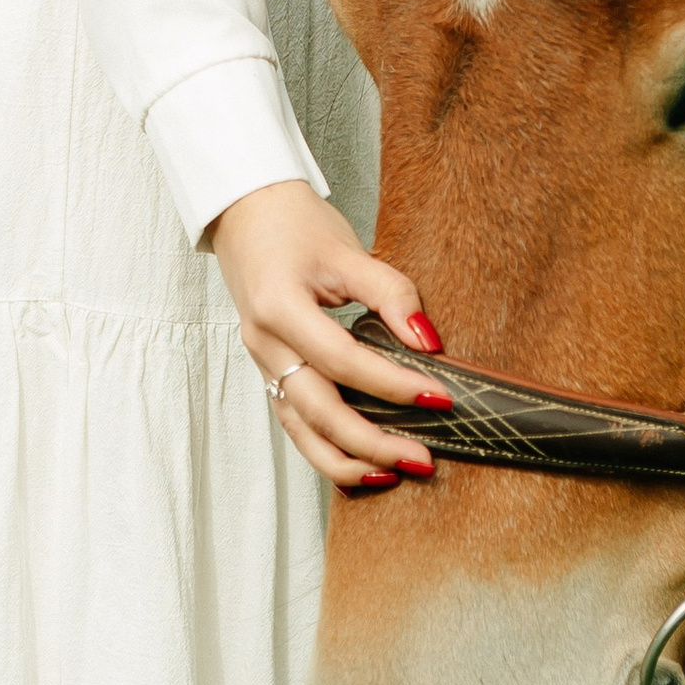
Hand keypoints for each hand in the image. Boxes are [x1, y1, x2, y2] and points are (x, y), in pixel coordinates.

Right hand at [206, 177, 453, 489]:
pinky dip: (324, 447)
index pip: (343, 361)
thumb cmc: (295, 224)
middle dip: (372, 442)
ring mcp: (261, 361)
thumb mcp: (347, 250)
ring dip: (346, 459)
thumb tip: (429, 342)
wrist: (245, 210)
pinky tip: (358, 464)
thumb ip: (390, 294)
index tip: (439, 397)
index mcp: (280, 309)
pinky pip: (295, 420)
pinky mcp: (268, 368)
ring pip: (300, 429)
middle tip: (422, 459)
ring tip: (391, 474)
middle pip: (319, 411)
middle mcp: (264, 344)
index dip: (393, 384)